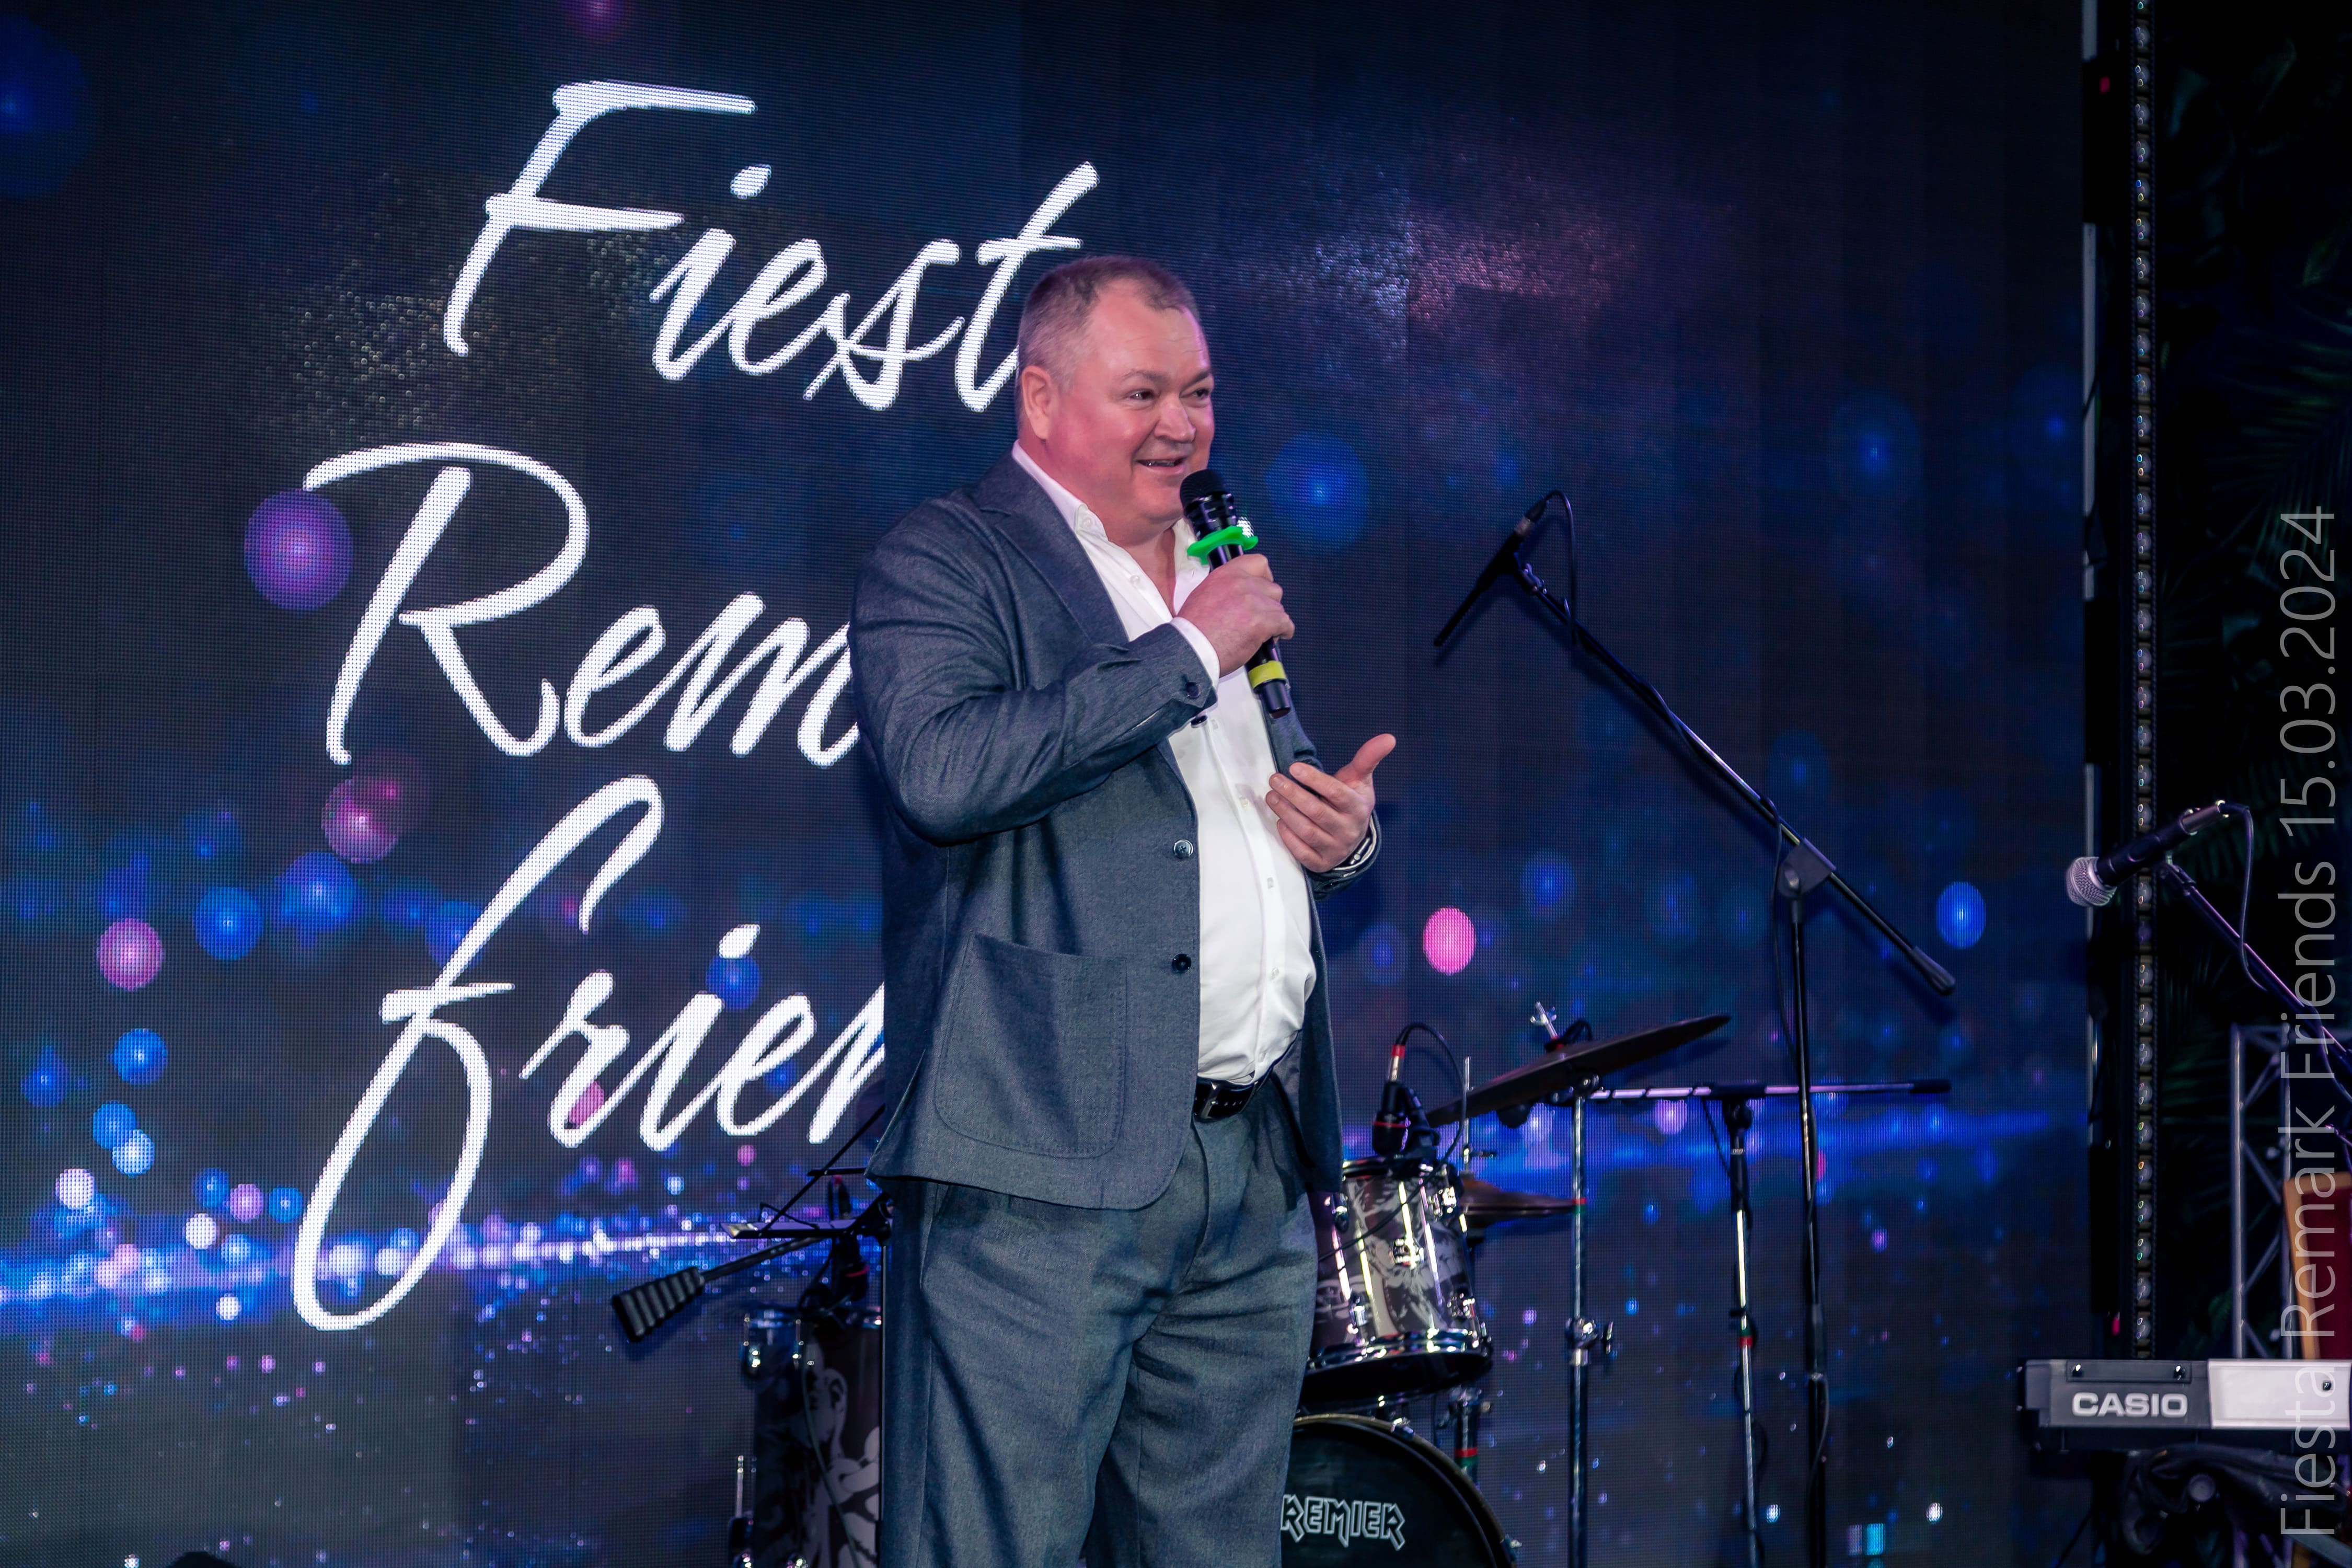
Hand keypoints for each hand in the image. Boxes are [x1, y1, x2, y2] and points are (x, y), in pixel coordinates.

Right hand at [1176, 556, 1294, 674]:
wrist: (1191, 648)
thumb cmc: (1193, 629)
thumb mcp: (1204, 594)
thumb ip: (1225, 589)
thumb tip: (1240, 597)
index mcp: (1227, 574)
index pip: (1259, 562)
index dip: (1265, 577)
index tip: (1263, 589)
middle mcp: (1242, 583)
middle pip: (1272, 589)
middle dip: (1269, 604)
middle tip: (1260, 617)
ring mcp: (1253, 602)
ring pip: (1278, 608)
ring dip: (1274, 620)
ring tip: (1264, 632)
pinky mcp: (1262, 622)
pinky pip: (1285, 623)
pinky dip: (1284, 631)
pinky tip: (1276, 637)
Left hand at [1268, 734, 1394, 871]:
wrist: (1355, 836)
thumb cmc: (1351, 802)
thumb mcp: (1360, 779)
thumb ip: (1368, 758)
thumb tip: (1389, 738)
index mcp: (1357, 807)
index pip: (1335, 793)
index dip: (1314, 780)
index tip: (1294, 767)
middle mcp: (1348, 830)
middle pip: (1316, 812)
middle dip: (1293, 794)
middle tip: (1275, 780)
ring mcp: (1335, 848)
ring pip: (1307, 831)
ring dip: (1286, 813)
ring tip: (1271, 797)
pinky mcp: (1322, 862)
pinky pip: (1302, 852)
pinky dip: (1288, 837)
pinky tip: (1280, 822)